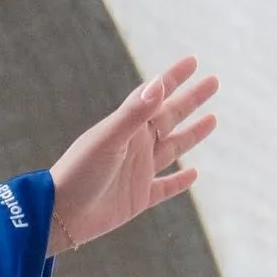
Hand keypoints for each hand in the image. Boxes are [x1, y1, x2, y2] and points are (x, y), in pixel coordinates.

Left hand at [48, 56, 218, 252]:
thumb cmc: (80, 172)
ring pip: (174, 147)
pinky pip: (166, 187)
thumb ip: (134, 114)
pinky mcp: (139, 197)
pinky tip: (194, 174)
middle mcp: (135, 145)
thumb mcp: (108, 139)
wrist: (62, 215)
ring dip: (192, 134)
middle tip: (214, 82)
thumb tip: (158, 83)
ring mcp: (139, 171)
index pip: (155, 96)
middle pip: (170, 117)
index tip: (193, 61)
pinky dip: (180, 181)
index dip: (174, 78)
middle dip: (191, 100)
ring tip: (213, 119)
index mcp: (126, 127)